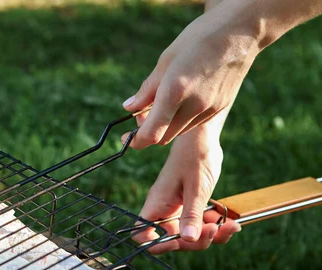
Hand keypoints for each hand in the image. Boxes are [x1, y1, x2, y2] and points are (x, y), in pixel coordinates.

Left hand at [121, 1, 260, 147]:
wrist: (241, 31)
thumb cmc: (199, 39)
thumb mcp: (166, 60)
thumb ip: (147, 89)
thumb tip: (129, 108)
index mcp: (175, 91)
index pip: (151, 133)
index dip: (136, 141)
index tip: (126, 138)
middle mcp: (193, 105)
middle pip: (163, 137)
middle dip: (149, 132)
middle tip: (142, 115)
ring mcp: (209, 109)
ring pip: (178, 131)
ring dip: (166, 126)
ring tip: (162, 103)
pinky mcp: (220, 108)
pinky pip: (194, 123)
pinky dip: (182, 119)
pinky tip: (182, 100)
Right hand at [131, 110, 240, 254]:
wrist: (203, 140)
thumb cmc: (194, 157)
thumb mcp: (196, 189)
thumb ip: (191, 215)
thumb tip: (187, 240)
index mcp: (157, 205)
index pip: (142, 234)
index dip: (156, 244)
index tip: (178, 243)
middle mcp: (165, 211)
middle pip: (173, 241)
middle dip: (196, 241)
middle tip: (215, 230)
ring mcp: (178, 211)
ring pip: (190, 236)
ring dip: (211, 236)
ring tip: (230, 226)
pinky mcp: (192, 208)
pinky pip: (201, 226)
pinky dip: (216, 228)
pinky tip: (231, 222)